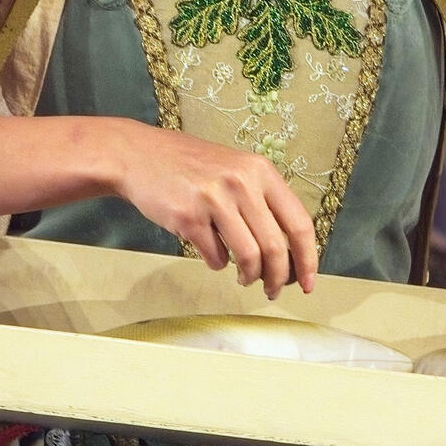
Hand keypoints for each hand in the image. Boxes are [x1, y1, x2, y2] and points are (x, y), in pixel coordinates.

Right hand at [113, 122, 318, 298]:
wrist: (138, 155)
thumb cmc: (190, 167)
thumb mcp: (236, 169)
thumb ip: (262, 201)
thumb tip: (289, 252)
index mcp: (261, 171)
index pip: (299, 223)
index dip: (308, 259)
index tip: (308, 283)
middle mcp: (241, 182)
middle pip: (275, 247)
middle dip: (278, 278)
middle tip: (272, 290)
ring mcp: (214, 199)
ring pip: (248, 256)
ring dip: (250, 276)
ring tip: (244, 278)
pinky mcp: (188, 217)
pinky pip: (215, 256)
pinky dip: (218, 264)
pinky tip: (213, 255)